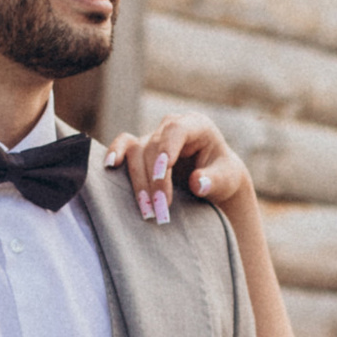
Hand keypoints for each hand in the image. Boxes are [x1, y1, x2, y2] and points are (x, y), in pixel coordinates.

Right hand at [102, 106, 252, 230]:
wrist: (214, 178)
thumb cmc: (222, 176)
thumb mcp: (226, 180)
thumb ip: (214, 181)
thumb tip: (197, 182)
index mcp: (196, 125)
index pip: (176, 130)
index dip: (165, 149)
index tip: (162, 174)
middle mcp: (172, 127)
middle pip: (153, 147)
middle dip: (155, 181)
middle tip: (161, 210)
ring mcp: (155, 137)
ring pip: (136, 152)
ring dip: (139, 182)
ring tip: (147, 210)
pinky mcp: (142, 148)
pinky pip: (124, 144)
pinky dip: (115, 152)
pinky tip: (109, 166)